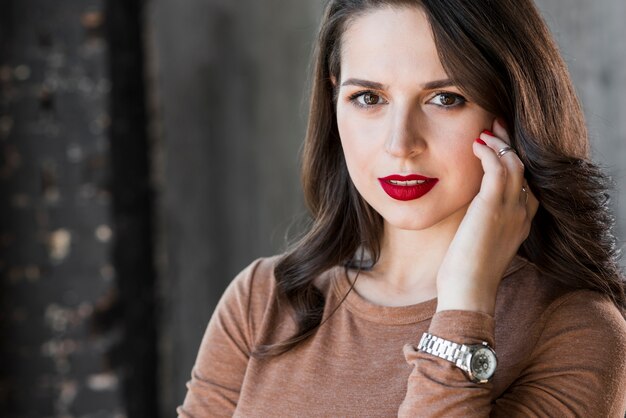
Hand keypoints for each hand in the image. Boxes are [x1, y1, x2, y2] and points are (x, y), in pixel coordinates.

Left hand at [436, 119, 539, 314]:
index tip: (497, 146)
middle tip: (494, 127)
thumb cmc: (465, 272)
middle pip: (522, 168)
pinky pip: (498, 168)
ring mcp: (511, 209)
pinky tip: (476, 145)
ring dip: (499, 144)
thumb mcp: (478, 243)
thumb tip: (465, 212)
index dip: (512, 161)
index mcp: (520, 222)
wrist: (468, 290)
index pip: (524, 183)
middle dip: (509, 145)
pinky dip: (489, 152)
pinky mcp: (493, 207)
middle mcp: (521, 213)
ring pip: (514, 163)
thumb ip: (479, 223)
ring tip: (484, 132)